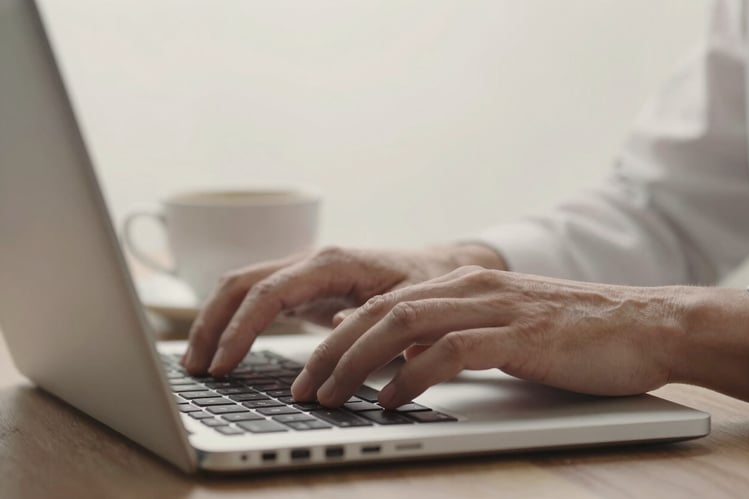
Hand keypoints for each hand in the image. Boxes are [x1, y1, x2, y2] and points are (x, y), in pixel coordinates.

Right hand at [181, 244, 504, 374]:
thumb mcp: (411, 302)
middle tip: (195, 367)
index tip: (224, 363)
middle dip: (212, 323)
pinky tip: (223, 349)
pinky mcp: (302, 288)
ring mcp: (302, 273)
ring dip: (214, 322)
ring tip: (197, 362)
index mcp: (332, 262)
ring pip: (241, 288)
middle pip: (241, 284)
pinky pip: (256, 300)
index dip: (241, 328)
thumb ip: (374, 315)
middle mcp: (310, 262)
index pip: (270, 292)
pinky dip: (233, 322)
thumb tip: (336, 327)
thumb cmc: (425, 282)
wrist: (436, 267)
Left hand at [290, 267, 748, 408]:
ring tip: (332, 395)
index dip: (337, 335)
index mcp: (462, 283)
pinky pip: (450, 352)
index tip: (309, 367)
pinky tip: (390, 400)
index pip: (382, 303)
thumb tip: (387, 351)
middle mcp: (470, 287)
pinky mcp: (519, 336)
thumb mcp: (497, 325)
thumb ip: (444, 331)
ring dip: (359, 362)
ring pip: (404, 325)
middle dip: (333, 351)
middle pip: (381, 312)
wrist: (645, 324)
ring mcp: (494, 308)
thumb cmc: (571, 333)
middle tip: (305, 387)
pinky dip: (412, 376)